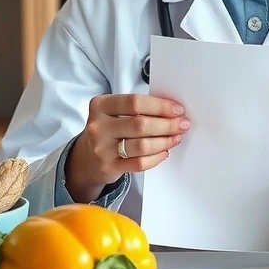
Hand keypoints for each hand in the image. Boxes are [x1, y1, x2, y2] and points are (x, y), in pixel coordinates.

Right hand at [66, 93, 189, 201]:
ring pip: (142, 145)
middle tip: (182, 125)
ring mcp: (102, 148)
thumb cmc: (108, 130)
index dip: (160, 106)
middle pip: (140, 124)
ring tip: (176, 138)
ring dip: (165, 141)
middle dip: (167, 124)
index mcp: (100, 105)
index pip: (135, 102)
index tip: (177, 110)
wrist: (87, 158)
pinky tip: (164, 152)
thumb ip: (137, 108)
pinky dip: (156, 157)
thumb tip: (172, 110)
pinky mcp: (109, 167)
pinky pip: (140, 163)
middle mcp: (98, 126)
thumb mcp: (114, 113)